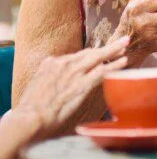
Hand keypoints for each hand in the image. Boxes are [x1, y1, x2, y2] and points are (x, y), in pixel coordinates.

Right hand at [13, 36, 128, 139]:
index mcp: (51, 63)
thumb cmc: (31, 108)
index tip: (99, 54)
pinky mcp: (82, 84)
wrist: (29, 117)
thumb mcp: (37, 86)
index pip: (76, 56)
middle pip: (90, 52)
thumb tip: (58, 83)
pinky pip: (103, 71)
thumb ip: (50, 80)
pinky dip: (114, 65)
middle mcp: (64, 64)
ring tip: (126, 45)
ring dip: (114, 50)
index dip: (90, 54)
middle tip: (121, 41)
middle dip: (107, 47)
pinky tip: (124, 61)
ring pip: (98, 57)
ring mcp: (74, 73)